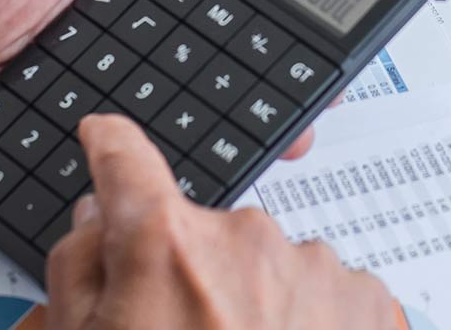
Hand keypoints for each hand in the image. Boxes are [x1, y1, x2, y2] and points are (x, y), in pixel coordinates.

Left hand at [0, 0, 317, 205]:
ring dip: (205, 145)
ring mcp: (81, 124)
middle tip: (306, 105)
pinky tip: (182, 187)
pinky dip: (139, 189)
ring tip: (269, 147)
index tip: (309, 32)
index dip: (252, 27)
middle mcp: (105, 65)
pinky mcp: (50, 179)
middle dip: (251, 97)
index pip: (201, 17)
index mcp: (112, 4)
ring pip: (162, 141)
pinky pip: (108, 188)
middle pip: (195, 87)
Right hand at [45, 115, 395, 329]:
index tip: (105, 140)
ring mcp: (316, 269)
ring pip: (269, 269)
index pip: (125, 160)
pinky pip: (325, 299)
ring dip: (255, 309)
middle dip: (190, 279)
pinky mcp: (369, 305)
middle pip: (202, 236)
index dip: (109, 150)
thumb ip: (80, 274)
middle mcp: (246, 239)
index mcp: (165, 246)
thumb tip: (98, 219)